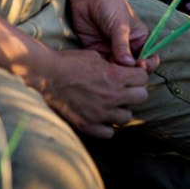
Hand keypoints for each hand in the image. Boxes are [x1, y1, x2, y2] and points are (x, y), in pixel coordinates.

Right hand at [37, 46, 153, 139]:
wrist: (46, 76)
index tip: (131, 76)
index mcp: (115, 76)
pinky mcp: (88, 125)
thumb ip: (113, 66)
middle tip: (124, 89)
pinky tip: (100, 116)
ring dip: (121, 109)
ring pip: (127, 117)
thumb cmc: (69, 62)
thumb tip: (124, 71)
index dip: (138, 75)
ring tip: (111, 104)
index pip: (143, 78)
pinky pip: (109, 132)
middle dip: (134, 91)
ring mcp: (101, 113)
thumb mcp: (95, 56)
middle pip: (141, 97)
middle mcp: (112, 96)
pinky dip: (107, 125)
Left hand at [67, 0, 158, 71]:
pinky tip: (100, 68)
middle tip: (125, 73)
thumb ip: (123, 44)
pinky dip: (102, 70)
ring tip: (111, 71)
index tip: (141, 66)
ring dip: (116, 73)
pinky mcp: (97, 52)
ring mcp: (112, 50)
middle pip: (133, 67)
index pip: (148, 56)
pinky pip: (102, 66)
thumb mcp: (120, 24)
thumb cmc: (109, 3)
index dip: (146, 64)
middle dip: (130, 72)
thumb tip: (128, 65)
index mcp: (139, 38)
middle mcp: (127, 46)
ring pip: (117, 69)